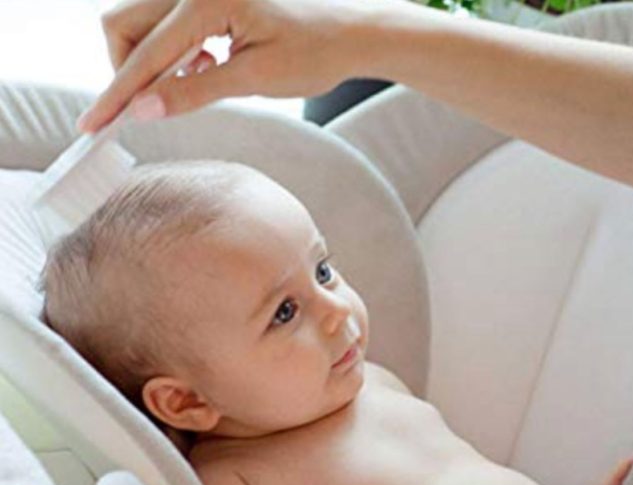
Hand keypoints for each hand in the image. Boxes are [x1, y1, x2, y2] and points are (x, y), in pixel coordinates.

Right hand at [78, 0, 414, 132]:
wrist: (350, 32)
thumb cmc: (313, 53)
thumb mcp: (255, 79)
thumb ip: (195, 92)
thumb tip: (142, 110)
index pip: (144, 53)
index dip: (117, 94)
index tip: (92, 126)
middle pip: (123, 24)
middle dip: (129, 69)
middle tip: (157, 102)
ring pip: (139, 21)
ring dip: (153, 59)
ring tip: (203, 74)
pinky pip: (162, 20)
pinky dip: (172, 48)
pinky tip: (209, 61)